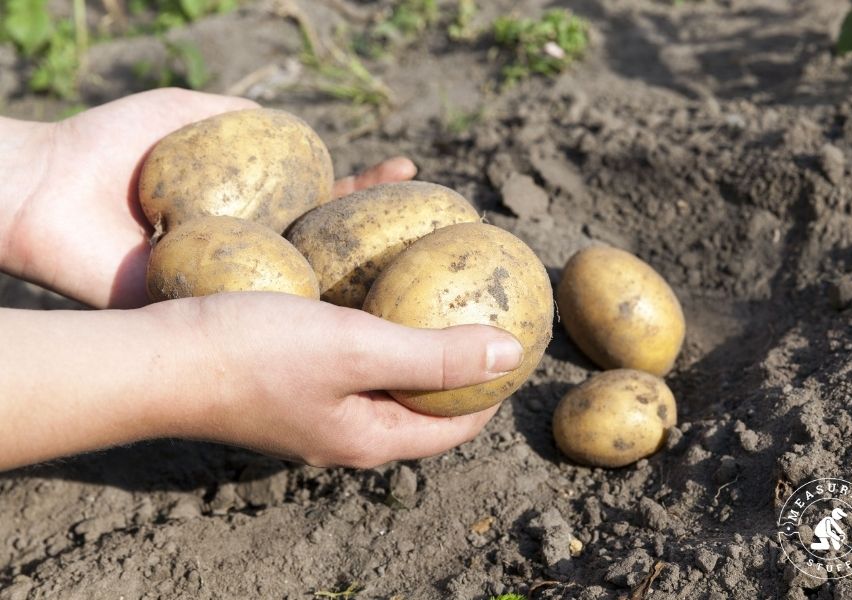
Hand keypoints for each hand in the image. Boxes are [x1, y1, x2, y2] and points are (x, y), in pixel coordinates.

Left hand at [1, 88, 415, 307]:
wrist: (47, 190)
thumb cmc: (113, 144)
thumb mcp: (195, 110)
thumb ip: (249, 117)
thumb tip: (307, 132)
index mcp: (255, 207)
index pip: (327, 204)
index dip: (370, 192)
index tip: (412, 173)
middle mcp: (255, 252)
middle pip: (331, 253)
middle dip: (384, 245)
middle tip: (435, 237)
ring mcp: (236, 288)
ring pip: (312, 293)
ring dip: (363, 291)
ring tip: (416, 281)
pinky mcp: (210, 317)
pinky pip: (268, 319)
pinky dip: (312, 319)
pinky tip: (356, 315)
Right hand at [167, 293, 523, 466]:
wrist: (155, 358)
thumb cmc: (253, 353)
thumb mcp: (356, 347)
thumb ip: (435, 355)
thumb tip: (511, 354)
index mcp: (370, 437)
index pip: (455, 425)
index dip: (491, 387)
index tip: (514, 338)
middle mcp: (346, 430)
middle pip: (423, 400)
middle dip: (456, 359)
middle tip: (478, 307)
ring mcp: (316, 407)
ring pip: (385, 374)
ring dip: (413, 336)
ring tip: (435, 291)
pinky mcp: (289, 380)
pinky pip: (350, 355)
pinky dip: (372, 325)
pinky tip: (372, 286)